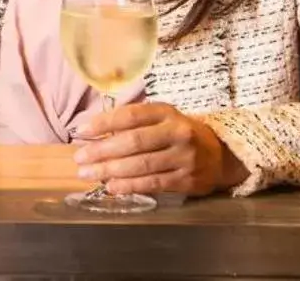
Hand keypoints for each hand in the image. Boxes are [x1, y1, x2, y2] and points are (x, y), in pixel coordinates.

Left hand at [72, 101, 245, 198]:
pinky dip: (129, 186)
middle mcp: (177, 133)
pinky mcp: (187, 181)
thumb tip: (94, 133)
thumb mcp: (162, 118)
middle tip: (79, 158)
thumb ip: (134, 122)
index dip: (104, 123)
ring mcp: (184, 158)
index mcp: (167, 112)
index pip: (131, 116)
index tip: (82, 131)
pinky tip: (111, 187)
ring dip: (110, 171)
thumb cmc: (179, 134)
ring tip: (88, 174)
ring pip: (141, 166)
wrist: (220, 155)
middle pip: (134, 142)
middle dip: (102, 151)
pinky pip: (153, 184)